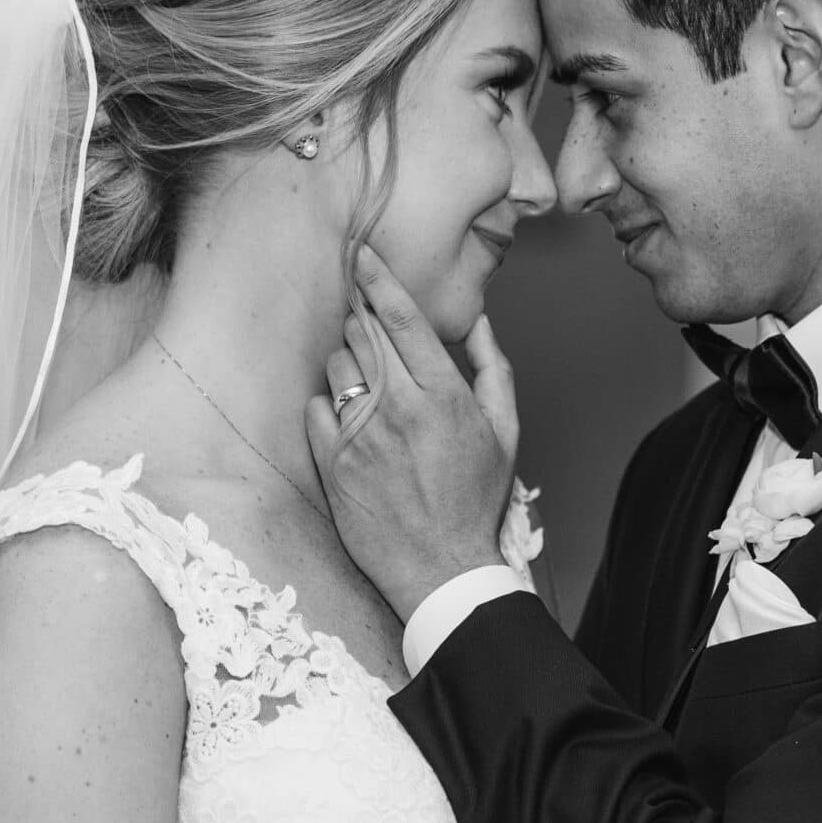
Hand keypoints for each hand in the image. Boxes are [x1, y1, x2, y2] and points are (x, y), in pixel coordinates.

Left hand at [306, 246, 516, 619]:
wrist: (440, 569)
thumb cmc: (474, 501)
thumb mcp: (505, 432)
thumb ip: (493, 369)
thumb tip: (479, 324)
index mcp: (442, 396)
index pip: (400, 317)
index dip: (376, 278)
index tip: (360, 253)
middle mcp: (397, 409)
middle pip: (363, 332)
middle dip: (365, 323)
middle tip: (375, 335)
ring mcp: (360, 436)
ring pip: (338, 366)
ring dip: (352, 365)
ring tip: (375, 395)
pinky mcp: (332, 463)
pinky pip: (316, 407)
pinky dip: (331, 405)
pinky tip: (355, 424)